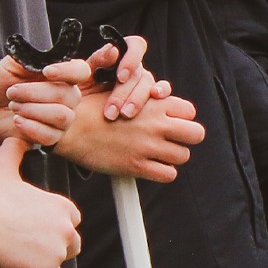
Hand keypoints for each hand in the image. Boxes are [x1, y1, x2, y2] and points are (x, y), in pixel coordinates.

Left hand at [0, 60, 82, 149]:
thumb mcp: (12, 64)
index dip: (68, 71)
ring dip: (32, 110)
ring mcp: (63, 118)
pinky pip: (50, 135)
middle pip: (67, 95)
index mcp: (63, 75)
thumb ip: (29, 57)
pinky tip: (17, 120)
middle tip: (13, 92)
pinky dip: (30, 127)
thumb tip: (42, 56)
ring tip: (14, 107)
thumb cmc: (3, 85)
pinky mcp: (53, 136)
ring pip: (61, 116)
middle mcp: (69, 96)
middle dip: (34, 93)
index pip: (81, 71)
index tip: (47, 72)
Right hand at [0, 138, 81, 267]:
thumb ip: (14, 151)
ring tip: (16, 254)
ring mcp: (59, 250)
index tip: (31, 228)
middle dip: (51, 247)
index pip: (70, 221)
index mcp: (63, 206)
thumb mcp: (4, 169)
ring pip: (56, 264)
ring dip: (40, 264)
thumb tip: (17, 137)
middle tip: (24, 244)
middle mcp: (67, 227)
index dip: (51, 227)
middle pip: (70, 244)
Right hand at [55, 90, 204, 180]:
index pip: (189, 111)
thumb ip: (148, 99)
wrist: (70, 127)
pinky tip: (150, 166)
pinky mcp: (137, 166)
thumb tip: (162, 98)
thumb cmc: (93, 109)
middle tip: (174, 140)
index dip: (182, 118)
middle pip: (196, 134)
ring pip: (183, 156)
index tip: (172, 123)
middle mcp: (156, 124)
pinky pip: (168, 174)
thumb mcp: (124, 92)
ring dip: (172, 156)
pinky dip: (162, 172)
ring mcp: (148, 146)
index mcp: (155, 104)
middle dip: (187, 138)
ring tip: (157, 153)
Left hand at [84, 36, 166, 120]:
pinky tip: (155, 98)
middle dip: (125, 92)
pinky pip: (163, 90)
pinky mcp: (151, 98)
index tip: (120, 77)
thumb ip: (96, 61)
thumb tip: (114, 51)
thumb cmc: (79, 94)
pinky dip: (162, 91)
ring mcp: (144, 82)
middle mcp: (134, 68)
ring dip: (137, 99)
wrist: (77, 117)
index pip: (134, 46)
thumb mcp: (81, 77)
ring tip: (125, 114)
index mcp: (118, 57)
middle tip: (112, 111)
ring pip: (149, 84)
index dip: (131, 59)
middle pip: (139, 72)